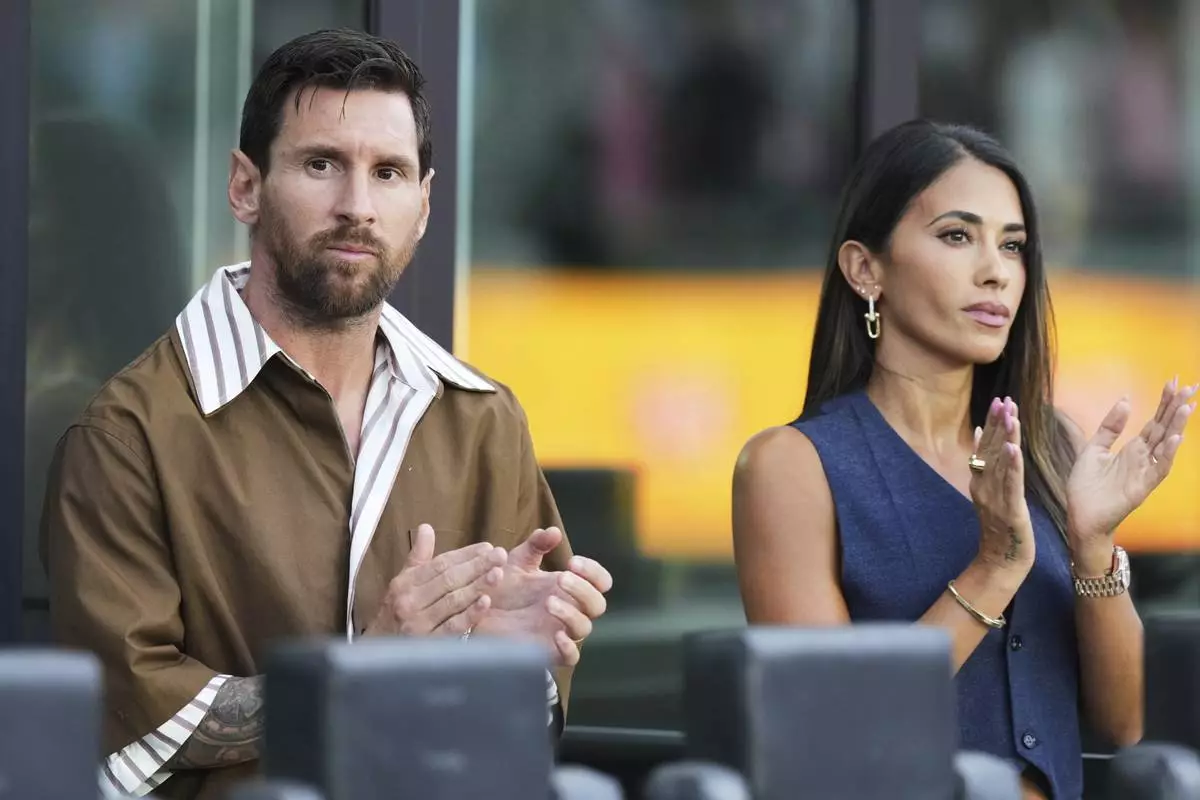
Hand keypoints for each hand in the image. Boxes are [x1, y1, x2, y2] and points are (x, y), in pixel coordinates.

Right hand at [363, 523, 506, 636]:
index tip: (487, 547)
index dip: (465, 555)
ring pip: (453, 601)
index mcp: (406, 583)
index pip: (440, 564)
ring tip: (498, 574)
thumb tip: (426, 527)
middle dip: (477, 566)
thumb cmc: (396, 612)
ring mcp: (419, 623)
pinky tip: (486, 603)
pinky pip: (452, 627)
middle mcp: (410, 601)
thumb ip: (419, 556)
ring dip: (477, 586)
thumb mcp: (403, 582)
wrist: (379, 654)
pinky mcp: (428, 643)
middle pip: (449, 579)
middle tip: (500, 555)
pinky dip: (469, 615)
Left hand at [474, 527, 612, 666]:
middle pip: (598, 604)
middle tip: (561, 578)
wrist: (476, 614)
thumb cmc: (502, 588)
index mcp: (568, 588)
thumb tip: (553, 531)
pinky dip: (569, 647)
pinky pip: (571, 657)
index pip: (599, 582)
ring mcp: (561, 632)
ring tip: (548, 602)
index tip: (573, 562)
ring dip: (572, 613)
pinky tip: (557, 634)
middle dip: (584, 589)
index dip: (593, 572)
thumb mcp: (517, 562)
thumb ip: (536, 545)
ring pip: (584, 628)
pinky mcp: (548, 653)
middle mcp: (570, 610)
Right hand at [970, 396, 1035, 572]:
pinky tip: (1013, 447)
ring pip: (1000, 462)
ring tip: (1010, 414)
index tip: (999, 401)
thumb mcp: (991, 493)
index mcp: (980, 481)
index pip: (986, 446)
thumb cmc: (1000, 529)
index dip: (992, 423)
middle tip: (1005, 399)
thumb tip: (980, 433)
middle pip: (990, 449)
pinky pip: (1010, 483)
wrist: (1000, 561)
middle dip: (998, 423)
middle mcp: (982, 485)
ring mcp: (993, 497)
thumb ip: (987, 465)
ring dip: (1004, 436)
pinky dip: (1011, 464)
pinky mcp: (1008, 509)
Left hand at [1066, 378, 1194, 548]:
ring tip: (1187, 406)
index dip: (1164, 403)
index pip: (1154, 421)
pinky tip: (1175, 438)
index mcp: (1133, 448)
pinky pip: (1160, 468)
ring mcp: (1145, 471)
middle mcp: (1144, 457)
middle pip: (1165, 428)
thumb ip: (1110, 427)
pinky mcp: (1143, 486)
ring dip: (1177, 426)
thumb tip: (1126, 400)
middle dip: (1177, 408)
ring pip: (1167, 445)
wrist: (1080, 515)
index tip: (1174, 382)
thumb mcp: (1094, 449)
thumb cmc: (1086, 485)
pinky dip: (1168, 453)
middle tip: (1191, 386)